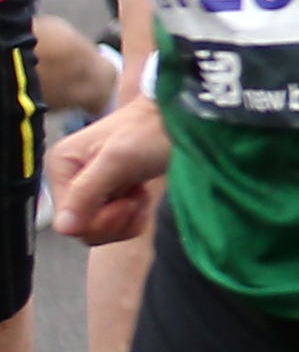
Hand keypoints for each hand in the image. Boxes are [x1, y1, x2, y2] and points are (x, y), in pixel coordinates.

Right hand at [48, 93, 165, 243]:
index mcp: (61, 166)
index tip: (127, 201)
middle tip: (137, 195)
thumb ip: (87, 192)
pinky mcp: (110, 195)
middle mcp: (69, 179)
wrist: (184, 120)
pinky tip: (144, 196)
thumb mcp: (118, 159)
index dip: (99, 220)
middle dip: (115, 220)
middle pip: (83, 228)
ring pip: (99, 231)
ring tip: (142, 192)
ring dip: (127, 218)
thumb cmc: (153, 130)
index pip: (66, 221)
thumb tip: (63, 228)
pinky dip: (134, 217)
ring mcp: (90, 189)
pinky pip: (115, 226)